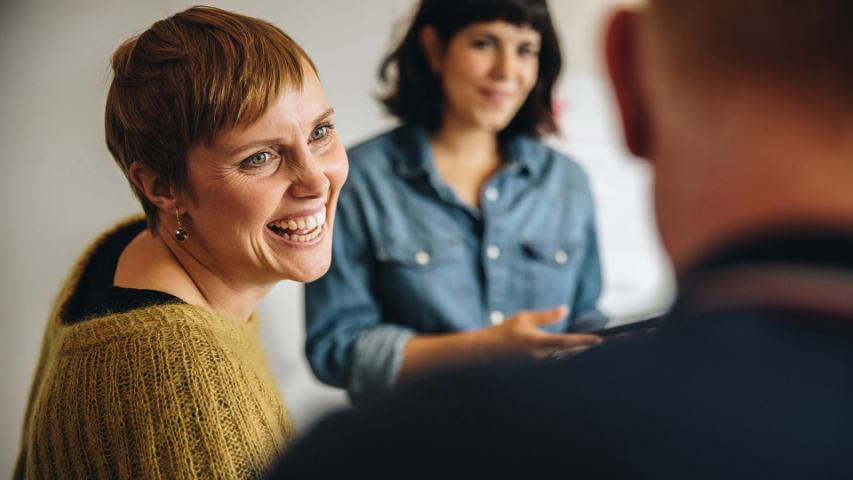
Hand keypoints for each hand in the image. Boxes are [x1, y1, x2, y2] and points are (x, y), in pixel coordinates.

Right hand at [476, 305, 601, 361]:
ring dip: (578, 354)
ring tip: (593, 347)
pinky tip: (575, 353)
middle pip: (571, 354)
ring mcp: (538, 365)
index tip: (599, 339)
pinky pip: (556, 362)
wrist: (485, 351)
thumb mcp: (524, 318)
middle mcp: (540, 356)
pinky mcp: (536, 368)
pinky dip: (567, 357)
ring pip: (564, 359)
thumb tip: (565, 309)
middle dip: (586, 349)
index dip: (585, 341)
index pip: (567, 342)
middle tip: (604, 343)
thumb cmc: (504, 332)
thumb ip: (546, 316)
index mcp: (538, 342)